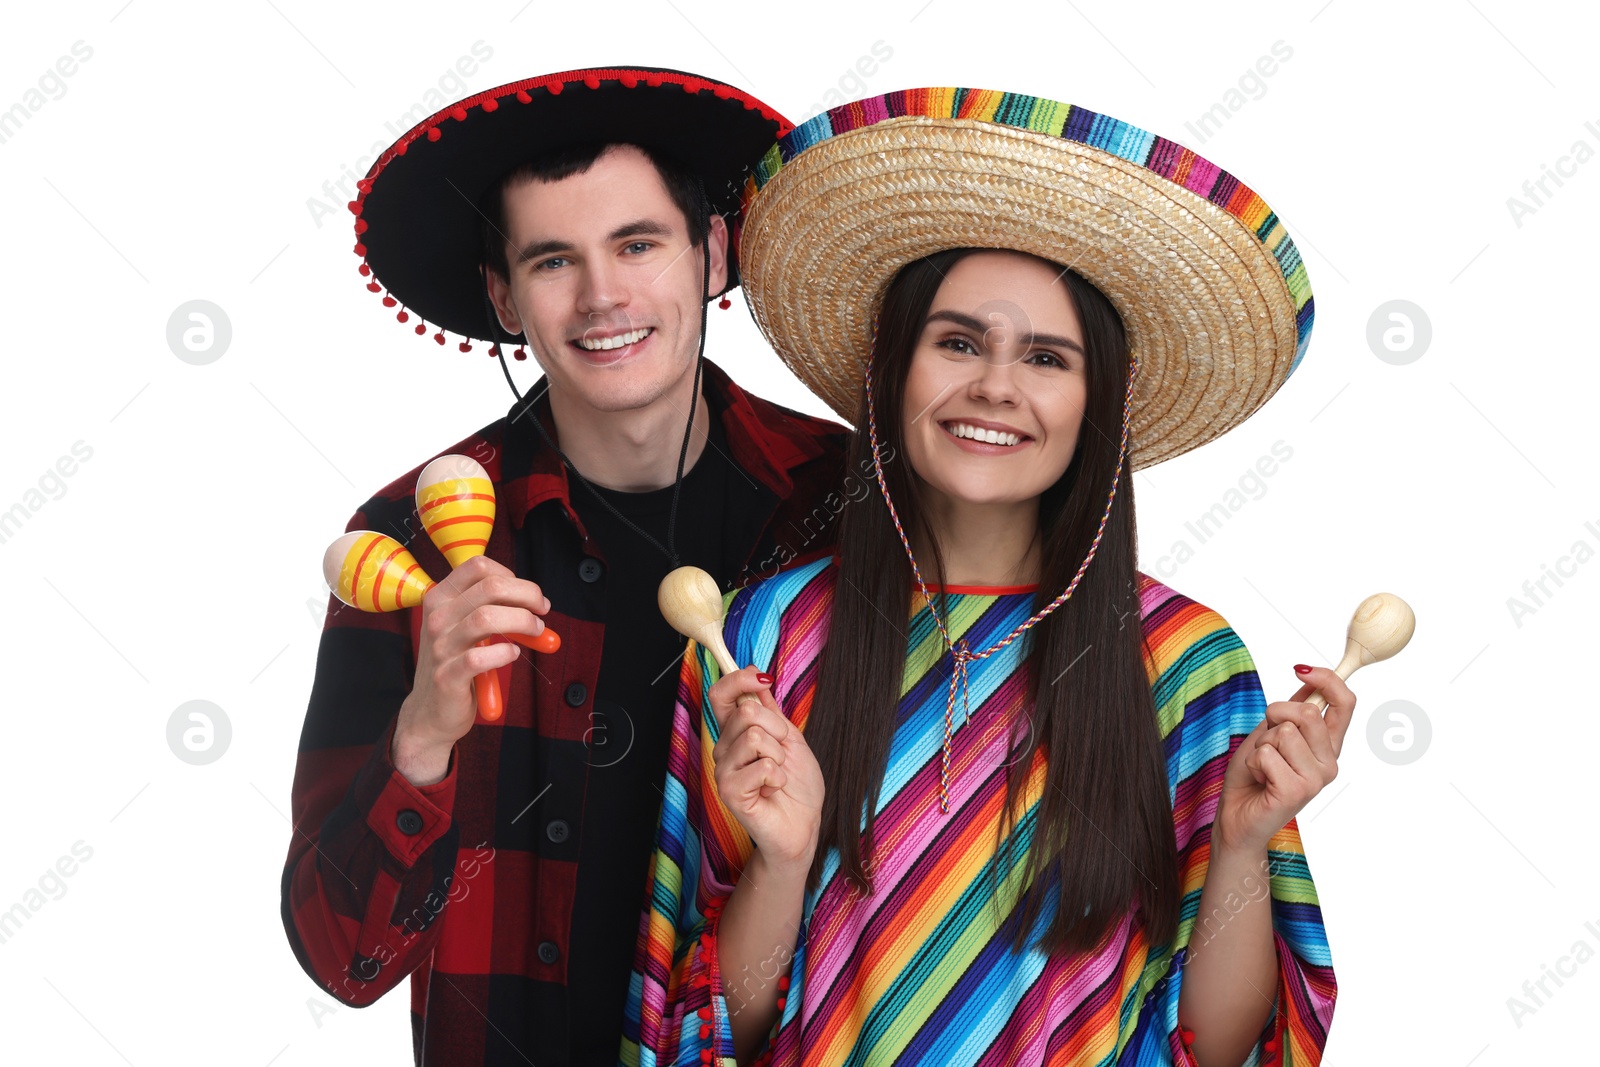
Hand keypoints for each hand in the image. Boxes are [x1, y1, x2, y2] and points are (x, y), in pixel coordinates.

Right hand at [392, 555, 549, 782]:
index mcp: (440, 598)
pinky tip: (512, 655)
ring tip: (535, 631)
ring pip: (486, 618)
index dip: (512, 575)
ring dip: (522, 621)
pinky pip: (480, 657)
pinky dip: (505, 653)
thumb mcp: (467, 630)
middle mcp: (437, 618)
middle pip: (490, 587)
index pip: (478, 566)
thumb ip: (495, 610)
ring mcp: (440, 647)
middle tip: (542, 611)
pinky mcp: (447, 676)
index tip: (529, 595)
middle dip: (526, 594)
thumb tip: (539, 604)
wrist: (431, 711)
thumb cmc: (455, 664)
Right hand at [709, 667, 822, 872]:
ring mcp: (723, 771)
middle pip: (745, 712)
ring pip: (754, 737)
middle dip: (777, 728)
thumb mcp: (790, 738)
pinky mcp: (729, 792)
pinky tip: (773, 791)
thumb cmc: (797, 785)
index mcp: (735, 733)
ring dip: (778, 756)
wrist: (804, 824)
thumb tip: (757, 676)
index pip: (720, 695)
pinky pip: (762, 766)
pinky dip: (778, 777)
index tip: (763, 679)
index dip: (738, 679)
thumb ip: (770, 710)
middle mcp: (723, 749)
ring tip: (777, 775)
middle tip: (782, 753)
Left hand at [1215, 665, 1355, 854]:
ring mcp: (1316, 779)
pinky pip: (1267, 753)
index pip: (1345, 704)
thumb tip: (1309, 679)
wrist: (1237, 817)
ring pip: (1284, 732)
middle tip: (1266, 739)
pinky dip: (1254, 761)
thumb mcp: (1272, 733)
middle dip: (1275, 714)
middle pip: (1307, 713)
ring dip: (1261, 743)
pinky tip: (1259, 780)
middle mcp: (1329, 763)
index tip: (1301, 670)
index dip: (1327, 680)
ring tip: (1262, 765)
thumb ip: (1293, 711)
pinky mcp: (1296, 791)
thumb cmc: (1254, 776)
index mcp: (1328, 746)